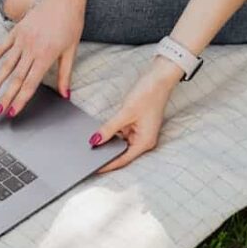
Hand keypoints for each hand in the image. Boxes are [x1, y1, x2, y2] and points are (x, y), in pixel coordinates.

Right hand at [0, 0, 84, 115]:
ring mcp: (21, 39)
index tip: (12, 111)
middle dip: (6, 97)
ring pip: (5, 65)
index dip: (20, 100)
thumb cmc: (71, 23)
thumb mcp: (71, 50)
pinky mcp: (16, 31)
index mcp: (46, 56)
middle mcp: (31, 49)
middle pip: (16, 78)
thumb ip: (65, 74)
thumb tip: (65, 94)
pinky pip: (1, 48)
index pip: (30, 84)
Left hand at [91, 56, 183, 172]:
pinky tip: (101, 132)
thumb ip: (109, 129)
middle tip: (88, 156)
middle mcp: (143, 141)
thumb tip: (95, 141)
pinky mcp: (137, 126)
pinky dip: (112, 133)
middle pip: (121, 152)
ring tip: (92, 143)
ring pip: (120, 143)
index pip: (122, 159)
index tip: (93, 169)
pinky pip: (121, 134)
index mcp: (144, 142)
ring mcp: (140, 133)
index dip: (107, 164)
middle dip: (106, 153)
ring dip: (108, 142)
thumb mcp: (126, 113)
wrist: (159, 78)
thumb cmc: (148, 95)